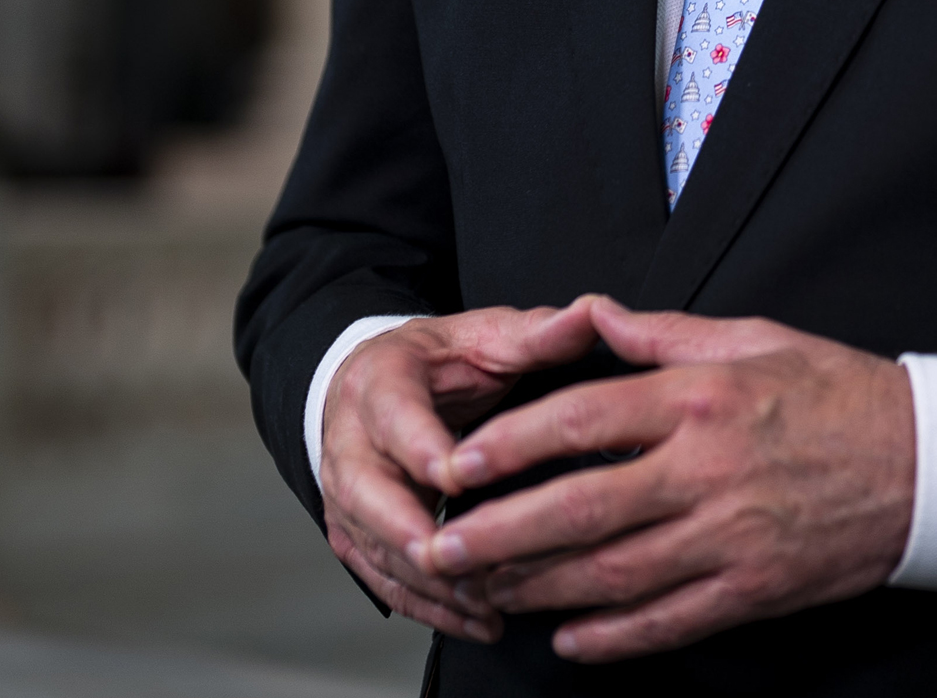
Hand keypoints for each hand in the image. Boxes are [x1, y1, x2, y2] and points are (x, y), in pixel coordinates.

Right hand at [318, 300, 601, 642]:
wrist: (377, 383)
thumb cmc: (438, 361)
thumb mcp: (483, 335)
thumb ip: (536, 332)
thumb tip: (591, 314)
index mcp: (381, 381)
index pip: (394, 416)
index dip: (422, 448)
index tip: (458, 476)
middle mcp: (351, 438)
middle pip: (366, 491)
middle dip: (410, 531)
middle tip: (458, 560)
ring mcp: (345, 491)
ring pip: (372, 543)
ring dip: (427, 579)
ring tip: (486, 603)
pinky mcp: (354, 530)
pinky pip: (380, 577)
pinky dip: (425, 606)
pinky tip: (475, 621)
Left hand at [419, 295, 913, 661]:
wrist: (928, 464)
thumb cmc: (837, 393)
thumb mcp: (752, 339)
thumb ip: (661, 336)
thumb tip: (592, 316)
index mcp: (701, 399)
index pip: (584, 420)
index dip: (513, 445)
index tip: (460, 462)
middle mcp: (708, 470)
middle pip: (582, 506)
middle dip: (501, 530)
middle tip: (443, 542)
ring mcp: (731, 536)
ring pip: (615, 572)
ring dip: (541, 588)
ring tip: (487, 592)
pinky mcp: (756, 589)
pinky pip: (671, 622)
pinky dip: (615, 638)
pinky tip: (570, 639)